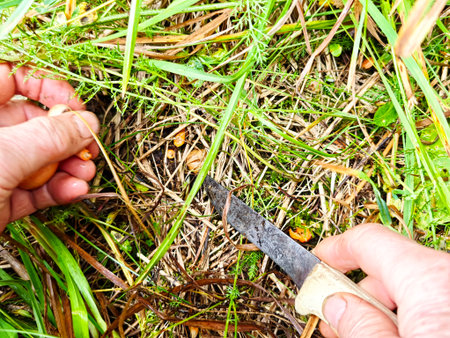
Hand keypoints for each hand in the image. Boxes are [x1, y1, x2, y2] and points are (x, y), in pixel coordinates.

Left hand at [0, 63, 98, 230]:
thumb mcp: (1, 157)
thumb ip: (49, 136)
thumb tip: (87, 122)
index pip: (11, 78)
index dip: (47, 86)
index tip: (74, 106)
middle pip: (37, 123)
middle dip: (69, 136)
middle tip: (89, 148)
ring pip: (43, 158)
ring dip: (71, 166)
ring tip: (86, 174)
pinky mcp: (3, 199)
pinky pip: (39, 188)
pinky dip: (61, 190)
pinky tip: (75, 191)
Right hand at [315, 223, 449, 336]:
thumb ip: (362, 326)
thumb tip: (337, 306)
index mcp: (429, 279)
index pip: (369, 240)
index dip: (334, 249)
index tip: (317, 261)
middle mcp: (449, 275)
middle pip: (389, 266)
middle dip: (356, 289)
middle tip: (332, 316)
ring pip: (410, 286)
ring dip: (381, 305)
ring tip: (363, 332)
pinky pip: (431, 298)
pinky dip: (409, 311)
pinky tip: (396, 333)